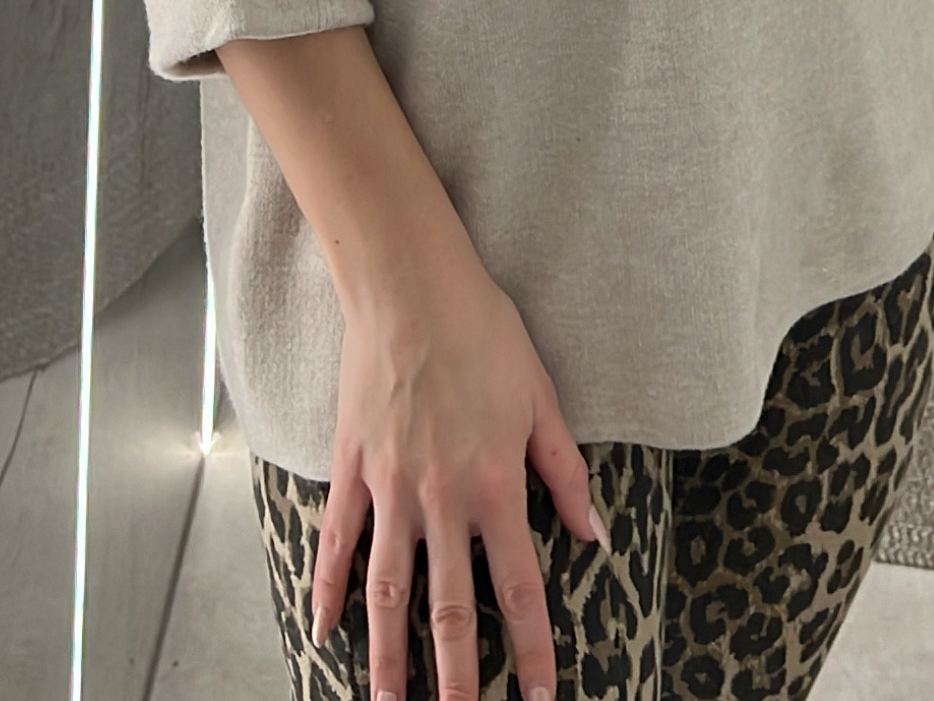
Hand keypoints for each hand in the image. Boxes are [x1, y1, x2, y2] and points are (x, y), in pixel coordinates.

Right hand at [311, 259, 606, 700]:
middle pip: (448, 606)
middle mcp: (441, 498)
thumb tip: (593, 531)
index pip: (518, 586)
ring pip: (388, 589)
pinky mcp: (353, 467)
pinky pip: (338, 540)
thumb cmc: (483, 332)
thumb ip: (564, 471)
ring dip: (390, 656)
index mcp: (494, 483)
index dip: (530, 649)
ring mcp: (390, 486)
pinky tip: (326, 630)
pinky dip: (330, 589)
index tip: (539, 696)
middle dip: (455, 676)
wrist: (411, 286)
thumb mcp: (541, 397)